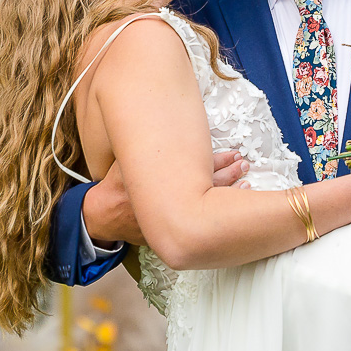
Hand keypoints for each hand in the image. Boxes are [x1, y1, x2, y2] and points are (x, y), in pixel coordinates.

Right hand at [85, 152, 246, 243]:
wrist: (103, 218)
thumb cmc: (116, 185)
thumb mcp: (125, 161)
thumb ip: (143, 145)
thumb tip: (158, 120)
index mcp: (164, 180)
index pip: (200, 167)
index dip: (220, 160)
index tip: (235, 153)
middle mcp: (173, 200)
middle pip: (210, 185)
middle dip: (230, 175)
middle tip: (245, 165)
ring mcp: (175, 217)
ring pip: (210, 205)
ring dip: (230, 194)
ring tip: (247, 184)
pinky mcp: (175, 230)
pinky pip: (202, 219)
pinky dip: (218, 214)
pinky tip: (231, 211)